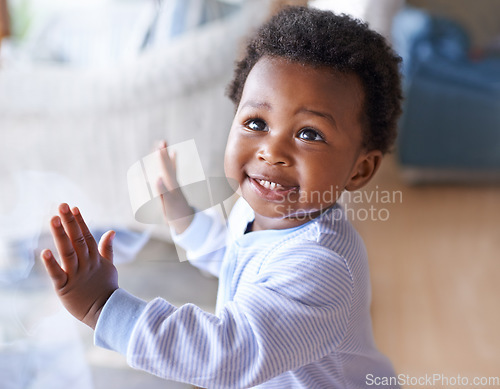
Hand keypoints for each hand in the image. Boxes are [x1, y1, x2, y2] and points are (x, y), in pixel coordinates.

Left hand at [41, 203, 117, 328]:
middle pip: (78, 240)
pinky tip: (44, 252)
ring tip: (53, 220)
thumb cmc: (105, 288)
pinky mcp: (65, 288)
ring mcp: (76, 275)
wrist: (106, 312)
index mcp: (95, 259)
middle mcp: (86, 264)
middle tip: (62, 206)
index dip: (80, 222)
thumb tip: (110, 231)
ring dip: (61, 236)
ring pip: (68, 252)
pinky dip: (51, 264)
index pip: (87, 236)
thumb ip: (107, 248)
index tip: (74, 208)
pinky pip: (57, 275)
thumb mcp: (109, 266)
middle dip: (70, 222)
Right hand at [157, 140, 193, 233]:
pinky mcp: (173, 185)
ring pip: (169, 166)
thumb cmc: (176, 214)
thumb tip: (157, 178)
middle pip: (168, 165)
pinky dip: (171, 162)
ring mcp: (173, 183)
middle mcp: (173, 182)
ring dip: (166, 156)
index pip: (165, 169)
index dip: (162, 159)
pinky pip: (172, 171)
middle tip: (162, 141)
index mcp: (171, 186)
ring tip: (164, 144)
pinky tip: (174, 153)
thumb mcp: (168, 204)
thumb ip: (163, 191)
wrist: (185, 220)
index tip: (160, 148)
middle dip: (163, 154)